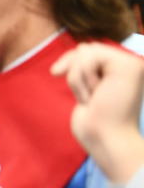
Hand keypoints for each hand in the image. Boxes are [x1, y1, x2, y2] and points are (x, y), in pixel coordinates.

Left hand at [52, 43, 143, 182]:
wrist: (106, 140)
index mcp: (121, 70)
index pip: (89, 50)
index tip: (54, 73)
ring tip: (89, 98)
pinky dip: (80, 78)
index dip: (69, 60)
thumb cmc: (94, 122)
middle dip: (74, 70)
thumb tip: (83, 47)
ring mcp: (132, 64)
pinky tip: (92, 96)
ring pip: (86, 51)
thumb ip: (88, 67)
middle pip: (86, 48)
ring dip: (77, 77)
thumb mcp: (87, 86)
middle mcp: (131, 64)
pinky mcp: (129, 67)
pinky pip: (89, 58)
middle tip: (84, 96)